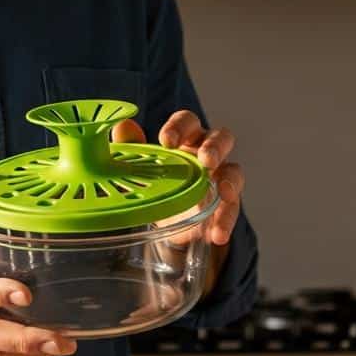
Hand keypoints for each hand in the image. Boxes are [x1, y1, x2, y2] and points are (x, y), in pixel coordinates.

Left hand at [112, 112, 243, 246]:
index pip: (188, 121)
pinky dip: (226, 220)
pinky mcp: (226, 203)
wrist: (168, 220)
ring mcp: (220, 177)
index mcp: (186, 138)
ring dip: (230, 181)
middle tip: (206, 160)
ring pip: (234, 171)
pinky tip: (217, 234)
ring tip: (223, 192)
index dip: (180, 127)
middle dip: (215, 147)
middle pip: (221, 137)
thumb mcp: (142, 167)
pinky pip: (232, 208)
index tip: (166, 141)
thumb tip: (121, 125)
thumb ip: (132, 146)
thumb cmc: (159, 181)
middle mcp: (207, 153)